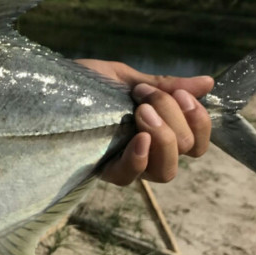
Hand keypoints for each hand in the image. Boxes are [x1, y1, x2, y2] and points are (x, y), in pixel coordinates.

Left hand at [75, 59, 213, 185]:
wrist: (47, 85)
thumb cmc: (83, 83)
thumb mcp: (126, 78)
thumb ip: (164, 86)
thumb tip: (208, 82)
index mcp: (156, 130)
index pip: (196, 143)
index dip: (200, 121)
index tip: (182, 95)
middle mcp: (145, 151)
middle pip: (185, 152)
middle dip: (174, 117)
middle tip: (144, 96)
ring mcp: (123, 162)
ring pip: (165, 170)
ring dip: (162, 137)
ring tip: (141, 112)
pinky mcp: (100, 169)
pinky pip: (128, 176)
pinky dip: (139, 159)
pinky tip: (138, 139)